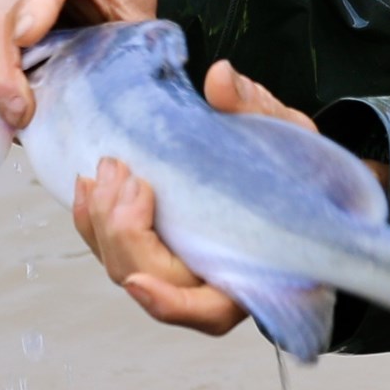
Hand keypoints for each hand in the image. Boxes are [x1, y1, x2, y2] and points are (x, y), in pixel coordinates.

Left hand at [69, 62, 326, 337]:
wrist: (297, 173)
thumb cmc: (302, 166)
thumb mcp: (290, 135)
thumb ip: (256, 111)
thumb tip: (221, 79)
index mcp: (253, 279)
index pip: (204, 310)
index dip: (168, 302)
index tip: (139, 281)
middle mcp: (209, 282)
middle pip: (149, 279)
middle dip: (125, 232)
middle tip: (124, 175)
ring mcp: (179, 268)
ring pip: (124, 265)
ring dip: (103, 220)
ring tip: (107, 170)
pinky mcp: (157, 247)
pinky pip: (115, 246)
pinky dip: (94, 218)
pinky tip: (88, 185)